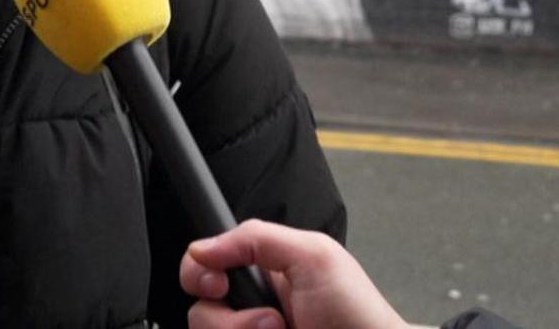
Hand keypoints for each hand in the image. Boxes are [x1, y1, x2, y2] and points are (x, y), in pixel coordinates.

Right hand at [180, 219, 414, 328]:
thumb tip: (201, 248)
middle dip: (229, 320)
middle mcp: (249, 308)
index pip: (203, 266)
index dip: (200, 274)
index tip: (217, 285)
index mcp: (260, 271)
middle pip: (200, 310)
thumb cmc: (358, 315)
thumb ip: (256, 238)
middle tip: (271, 320)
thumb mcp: (313, 256)